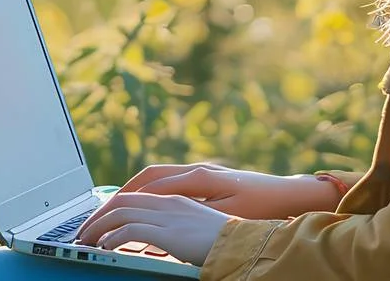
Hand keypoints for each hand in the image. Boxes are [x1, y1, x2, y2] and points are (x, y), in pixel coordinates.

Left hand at [73, 191, 230, 265]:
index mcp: (174, 197)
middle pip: (121, 200)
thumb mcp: (194, 225)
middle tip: (83, 232)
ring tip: (86, 241)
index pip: (132, 195)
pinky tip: (105, 247)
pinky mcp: (168, 232)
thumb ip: (172, 224)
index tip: (97, 221)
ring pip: (120, 213)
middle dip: (98, 215)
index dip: (110, 206)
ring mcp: (167, 214)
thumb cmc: (224, 237)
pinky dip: (112, 237)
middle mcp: (168, 200)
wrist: (246, 241)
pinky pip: (130, 231)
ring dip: (98, 226)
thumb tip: (150, 236)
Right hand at [113, 162, 339, 219]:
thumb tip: (163, 220)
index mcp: (199, 178)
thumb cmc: (261, 206)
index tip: (107, 215)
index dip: (127, 201)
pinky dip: (150, 188)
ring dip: (135, 187)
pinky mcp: (204, 176)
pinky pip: (167, 178)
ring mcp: (199, 170)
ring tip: (115, 204)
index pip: (152, 188)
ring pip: (156, 175)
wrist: (287, 193)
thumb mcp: (228, 216)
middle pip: (148, 176)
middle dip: (123, 192)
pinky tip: (144, 200)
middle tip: (103, 210)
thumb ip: (195, 215)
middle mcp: (195, 169)